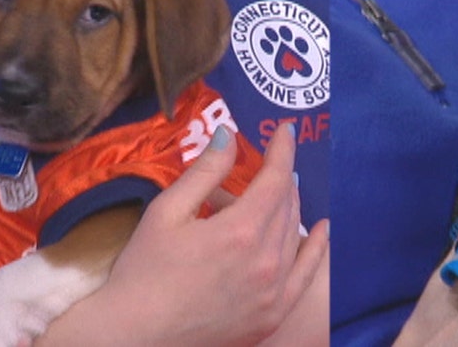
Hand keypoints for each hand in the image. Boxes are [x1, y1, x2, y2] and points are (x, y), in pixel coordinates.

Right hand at [36, 123, 328, 345]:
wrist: (134, 337)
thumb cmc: (143, 271)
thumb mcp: (166, 212)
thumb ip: (204, 172)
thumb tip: (229, 135)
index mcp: (240, 230)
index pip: (275, 179)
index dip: (282, 151)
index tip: (285, 130)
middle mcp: (266, 260)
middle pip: (286, 205)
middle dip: (280, 177)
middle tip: (269, 163)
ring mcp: (273, 292)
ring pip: (294, 234)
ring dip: (289, 207)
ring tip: (278, 191)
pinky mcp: (272, 315)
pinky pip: (306, 275)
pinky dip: (317, 249)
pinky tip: (322, 230)